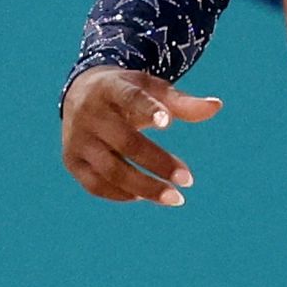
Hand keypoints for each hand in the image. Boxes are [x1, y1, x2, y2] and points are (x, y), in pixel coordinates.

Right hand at [59, 66, 218, 205]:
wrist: (81, 93)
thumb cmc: (128, 92)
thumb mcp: (153, 89)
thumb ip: (182, 102)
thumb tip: (216, 106)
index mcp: (112, 89)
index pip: (130, 99)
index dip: (148, 110)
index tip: (168, 123)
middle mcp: (90, 114)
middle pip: (125, 142)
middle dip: (158, 163)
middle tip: (188, 180)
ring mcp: (77, 139)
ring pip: (110, 170)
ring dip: (144, 188)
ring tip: (176, 198)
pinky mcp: (71, 161)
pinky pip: (95, 184)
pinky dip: (120, 194)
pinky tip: (144, 196)